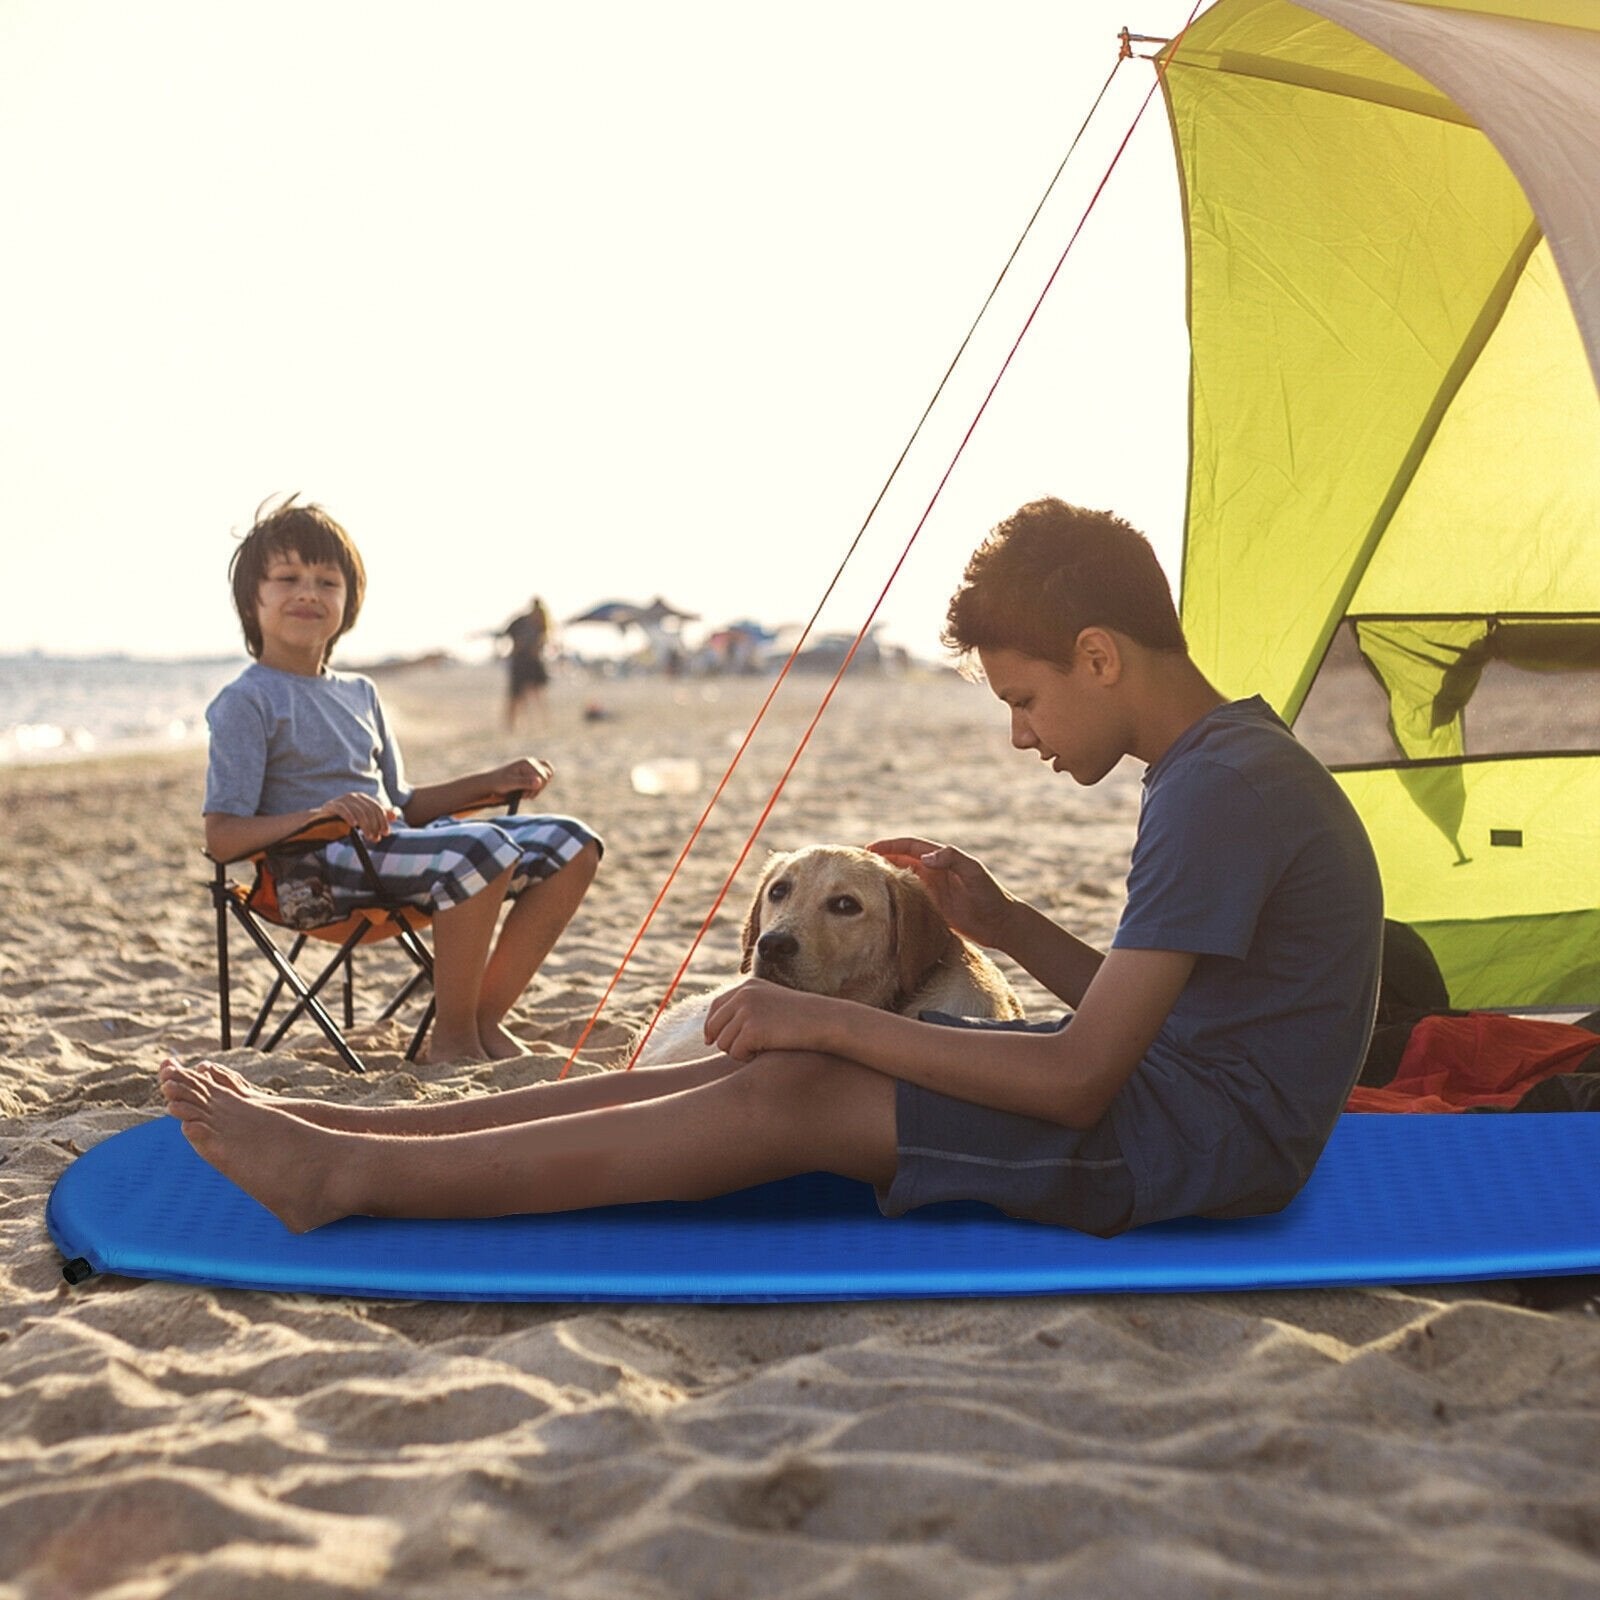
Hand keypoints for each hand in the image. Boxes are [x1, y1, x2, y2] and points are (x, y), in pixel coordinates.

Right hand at [317, 791, 395, 841]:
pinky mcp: (332, 805)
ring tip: (368, 837)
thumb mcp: (364, 818)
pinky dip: (348, 816)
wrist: (322, 821)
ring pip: (358, 812)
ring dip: (365, 826)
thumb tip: (396, 814)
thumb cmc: (346, 821)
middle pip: (369, 811)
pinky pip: (342, 810)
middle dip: (375, 826)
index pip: (377, 808)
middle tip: (376, 839)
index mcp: (363, 798)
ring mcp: (342, 800)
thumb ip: (379, 816)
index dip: (383, 821)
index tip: (385, 833)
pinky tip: (353, 825)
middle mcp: (354, 797)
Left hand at [493, 757, 552, 800]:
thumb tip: (539, 782)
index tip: (524, 794)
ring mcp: (533, 766)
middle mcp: (531, 762)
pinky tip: (530, 790)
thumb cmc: (499, 783)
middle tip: (524, 794)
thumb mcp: (510, 784)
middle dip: (537, 789)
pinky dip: (540, 785)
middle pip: (546, 777)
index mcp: (527, 762)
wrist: (492, 783)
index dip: (536, 788)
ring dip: (538, 789)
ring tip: (525, 793)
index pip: (543, 777)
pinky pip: (546, 776)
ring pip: (547, 777)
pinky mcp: (532, 771)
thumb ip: (524, 782)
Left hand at [703, 978, 839, 1061]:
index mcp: (747, 986)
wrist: (825, 1021)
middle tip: (746, 1049)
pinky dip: (747, 1058)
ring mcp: (747, 1011)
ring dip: (738, 1051)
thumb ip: (748, 1009)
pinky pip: (736, 1052)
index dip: (712, 1026)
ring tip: (761, 1049)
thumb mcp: (772, 1004)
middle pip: (714, 1026)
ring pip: (723, 1043)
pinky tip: (764, 1053)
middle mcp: (743, 995)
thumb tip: (715, 1030)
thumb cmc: (802, 1019)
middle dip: (726, 1041)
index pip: (716, 1007)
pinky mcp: (752, 1029)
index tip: (711, 1040)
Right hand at [868, 835, 1014, 948]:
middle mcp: (934, 871)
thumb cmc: (991, 896)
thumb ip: (953, 859)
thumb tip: (926, 857)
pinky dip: (892, 897)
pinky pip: (907, 898)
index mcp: (942, 859)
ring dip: (884, 877)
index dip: (890, 845)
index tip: (869, 849)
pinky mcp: (931, 906)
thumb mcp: (974, 873)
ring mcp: (932, 889)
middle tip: (857, 864)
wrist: (1001, 924)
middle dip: (881, 859)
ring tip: (862, 882)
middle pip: (901, 860)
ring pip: (901, 879)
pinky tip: (878, 904)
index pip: (910, 846)